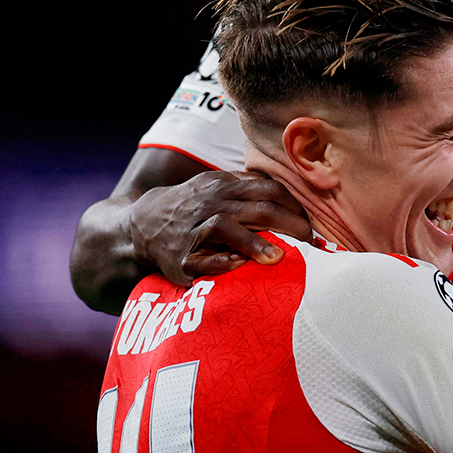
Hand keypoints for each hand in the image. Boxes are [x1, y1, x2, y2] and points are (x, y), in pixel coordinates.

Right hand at [128, 170, 310, 285]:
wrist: (141, 225)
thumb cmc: (192, 207)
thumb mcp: (216, 187)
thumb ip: (248, 187)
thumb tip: (289, 194)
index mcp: (223, 186)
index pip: (268, 190)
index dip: (294, 206)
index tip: (311, 223)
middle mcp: (210, 204)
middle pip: (256, 208)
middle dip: (289, 224)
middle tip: (310, 241)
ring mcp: (193, 230)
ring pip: (226, 228)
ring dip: (255, 243)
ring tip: (279, 258)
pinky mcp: (181, 258)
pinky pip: (201, 259)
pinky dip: (221, 263)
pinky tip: (240, 267)